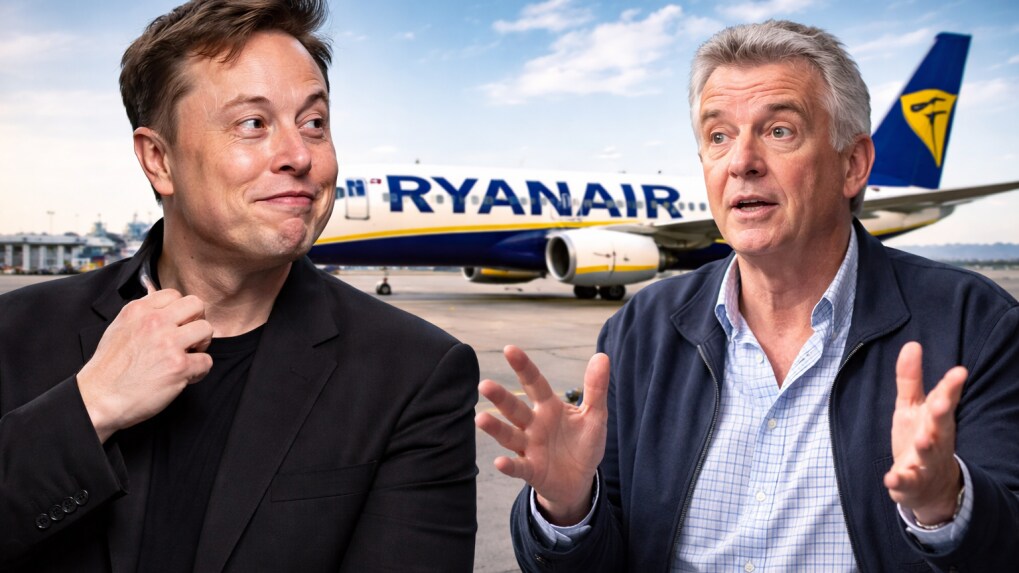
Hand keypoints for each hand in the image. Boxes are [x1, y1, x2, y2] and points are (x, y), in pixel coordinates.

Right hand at [77, 288, 213, 442]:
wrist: (98, 398)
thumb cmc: (108, 369)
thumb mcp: (119, 328)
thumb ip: (142, 316)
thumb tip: (163, 307)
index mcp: (138, 310)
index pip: (175, 295)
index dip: (180, 312)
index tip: (176, 326)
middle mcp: (154, 322)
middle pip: (197, 305)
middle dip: (197, 322)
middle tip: (188, 340)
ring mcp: (168, 343)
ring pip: (207, 329)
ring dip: (202, 345)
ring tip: (188, 357)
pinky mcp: (178, 366)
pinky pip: (206, 361)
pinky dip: (199, 371)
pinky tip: (184, 377)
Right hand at [476, 345, 609, 524]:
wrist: (580, 480)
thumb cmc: (584, 443)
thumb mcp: (595, 415)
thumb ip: (596, 388)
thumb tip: (602, 356)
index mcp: (549, 407)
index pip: (535, 383)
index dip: (523, 367)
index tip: (509, 349)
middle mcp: (534, 424)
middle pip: (515, 408)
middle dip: (500, 398)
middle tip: (485, 385)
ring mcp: (529, 447)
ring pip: (509, 435)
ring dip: (495, 428)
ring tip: (481, 418)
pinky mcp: (531, 470)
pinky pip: (518, 467)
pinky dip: (509, 465)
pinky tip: (499, 462)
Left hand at [884, 342, 965, 524]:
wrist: (930, 487)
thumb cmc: (921, 437)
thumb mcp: (912, 407)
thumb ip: (910, 379)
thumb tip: (912, 344)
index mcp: (935, 419)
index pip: (944, 399)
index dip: (951, 387)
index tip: (960, 371)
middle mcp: (935, 439)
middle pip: (941, 425)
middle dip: (942, 414)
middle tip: (943, 402)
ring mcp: (924, 463)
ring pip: (928, 455)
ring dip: (926, 447)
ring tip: (923, 439)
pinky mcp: (911, 483)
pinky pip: (906, 483)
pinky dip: (899, 481)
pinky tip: (891, 477)